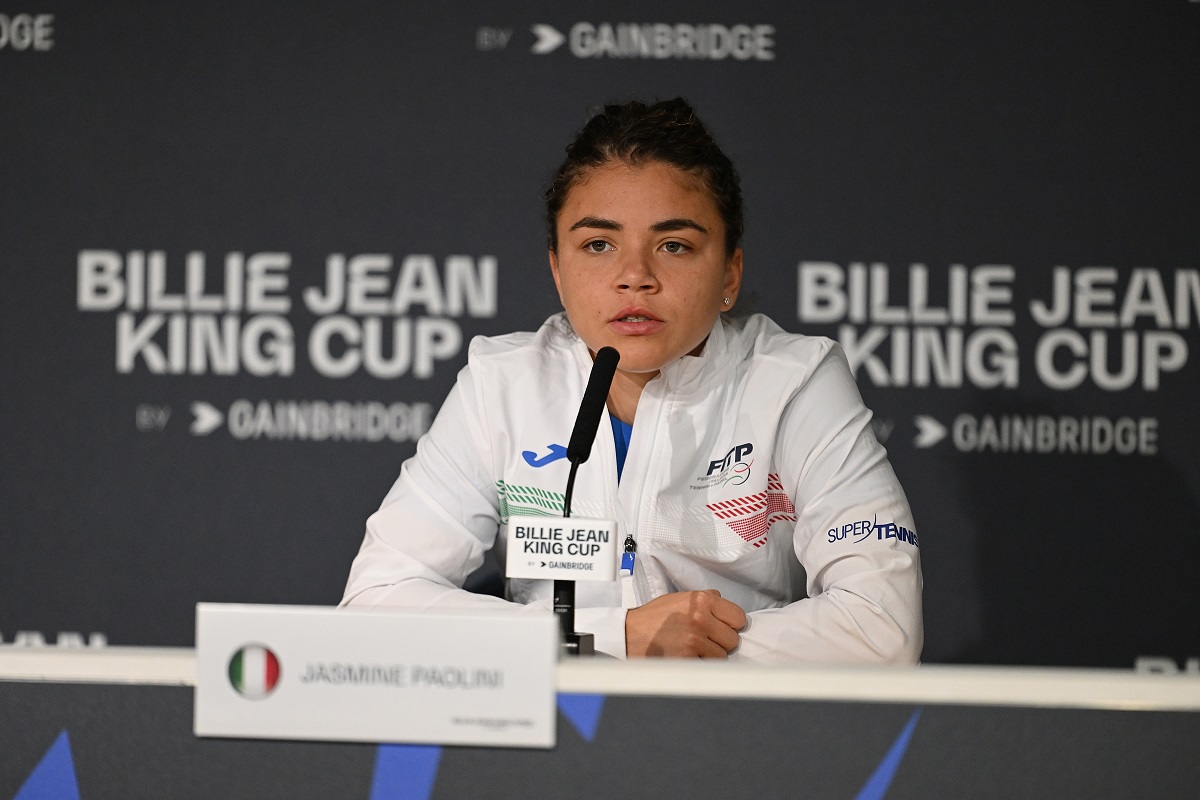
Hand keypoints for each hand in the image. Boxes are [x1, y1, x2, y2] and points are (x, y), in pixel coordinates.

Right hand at [625, 590, 746, 657]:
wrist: (629, 634)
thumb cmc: (653, 618)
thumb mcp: (679, 599)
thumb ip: (703, 599)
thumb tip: (722, 602)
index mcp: (701, 600)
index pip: (738, 617)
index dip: (731, 624)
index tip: (723, 628)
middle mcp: (700, 618)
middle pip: (733, 639)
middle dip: (721, 642)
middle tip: (705, 640)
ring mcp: (695, 639)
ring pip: (722, 655)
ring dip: (711, 655)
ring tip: (693, 649)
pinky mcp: (688, 658)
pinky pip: (708, 666)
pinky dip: (700, 664)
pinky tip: (687, 657)